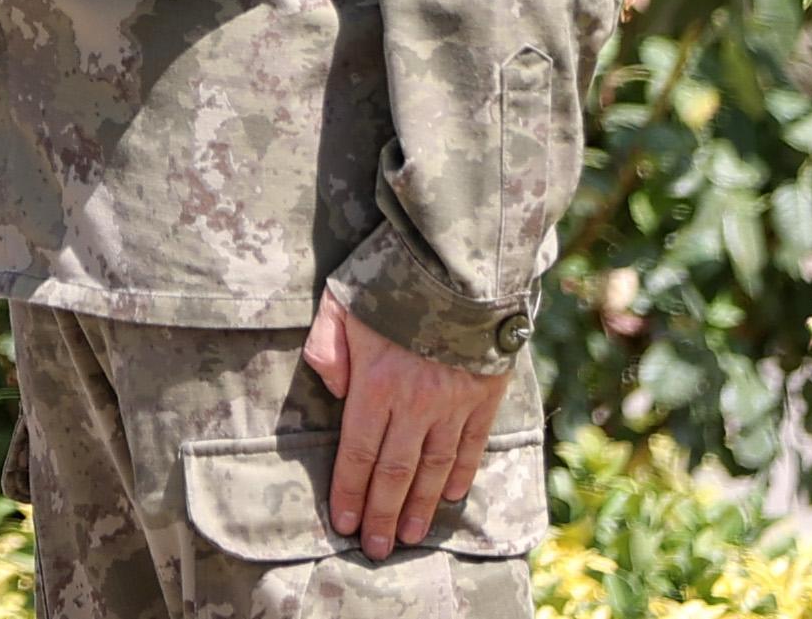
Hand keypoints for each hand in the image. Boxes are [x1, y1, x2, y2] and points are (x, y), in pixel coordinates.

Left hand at [301, 293, 508, 561]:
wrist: (462, 261)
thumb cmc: (394, 276)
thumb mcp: (340, 301)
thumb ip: (327, 347)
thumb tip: (334, 390)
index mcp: (376, 383)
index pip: (358, 453)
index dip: (350, 492)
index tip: (344, 524)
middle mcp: (415, 403)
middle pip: (394, 472)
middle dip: (383, 514)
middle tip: (377, 549)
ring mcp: (453, 402)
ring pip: (433, 467)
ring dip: (419, 506)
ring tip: (410, 536)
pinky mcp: (484, 394)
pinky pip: (471, 445)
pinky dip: (460, 474)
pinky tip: (448, 496)